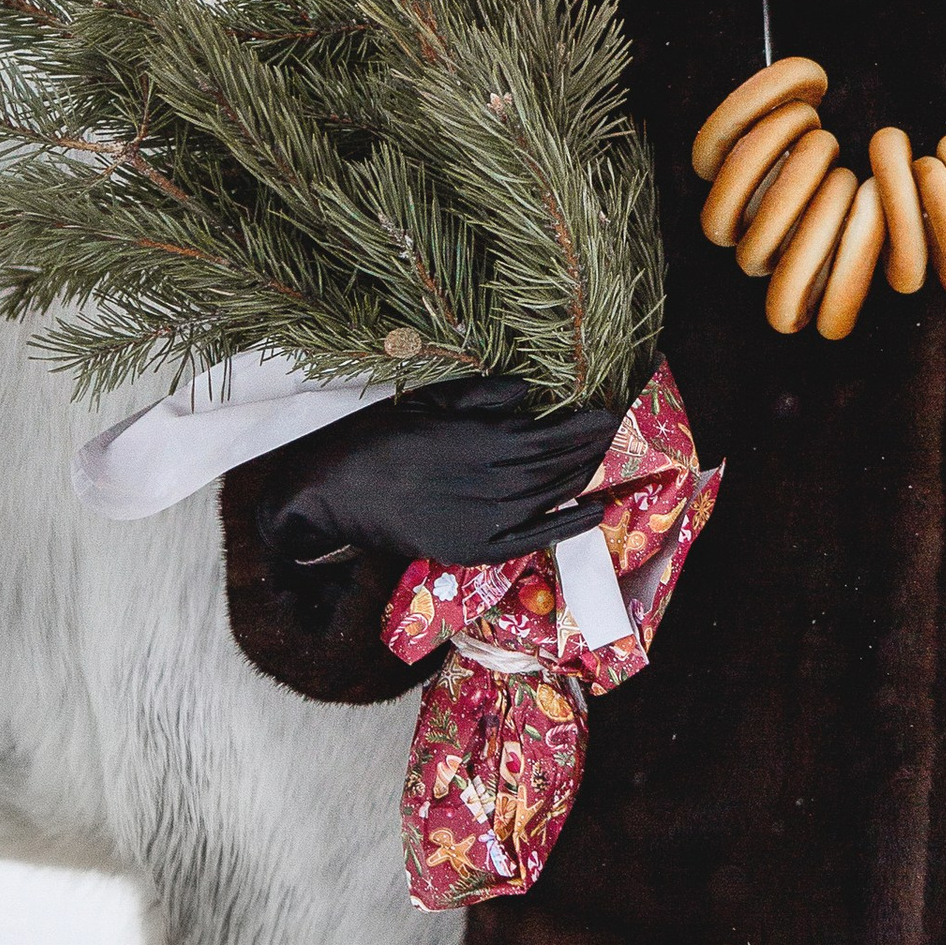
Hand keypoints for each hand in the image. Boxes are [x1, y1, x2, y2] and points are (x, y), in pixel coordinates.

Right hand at [258, 373, 619, 569]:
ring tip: (605, 458)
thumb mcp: (429, 401)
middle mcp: (491, 484)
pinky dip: (567, 524)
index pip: (550, 433)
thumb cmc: (376, 437)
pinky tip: (594, 510)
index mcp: (481, 442)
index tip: (608, 410)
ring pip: (549, 497)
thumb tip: (530, 395)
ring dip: (582, 477)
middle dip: (589, 447)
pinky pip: (532, 539)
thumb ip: (482, 397)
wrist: (331, 490)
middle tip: (614, 431)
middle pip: (557, 465)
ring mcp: (484, 522)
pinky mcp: (472, 550)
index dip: (583, 424)